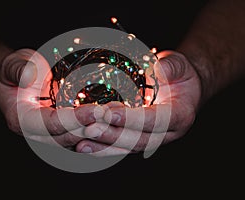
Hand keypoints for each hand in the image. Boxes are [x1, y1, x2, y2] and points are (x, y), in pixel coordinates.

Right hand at [0, 49, 103, 147]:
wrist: (22, 79)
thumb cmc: (18, 70)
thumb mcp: (14, 64)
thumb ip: (19, 69)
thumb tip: (30, 76)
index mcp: (22, 119)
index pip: (50, 125)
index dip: (74, 120)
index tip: (97, 111)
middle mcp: (37, 133)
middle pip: (66, 138)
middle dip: (90, 129)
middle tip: (112, 117)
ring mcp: (51, 134)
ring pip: (76, 142)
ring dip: (97, 132)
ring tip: (117, 117)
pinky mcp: (63, 131)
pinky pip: (80, 136)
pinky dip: (96, 130)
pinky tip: (113, 119)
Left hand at [75, 50, 201, 155]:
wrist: (181, 89)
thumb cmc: (180, 75)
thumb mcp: (179, 65)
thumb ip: (171, 66)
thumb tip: (157, 68)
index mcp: (181, 115)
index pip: (157, 121)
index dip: (134, 119)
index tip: (110, 113)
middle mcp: (167, 133)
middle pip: (140, 140)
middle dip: (114, 135)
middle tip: (90, 128)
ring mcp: (153, 138)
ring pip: (128, 148)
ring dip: (104, 146)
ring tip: (82, 143)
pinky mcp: (139, 139)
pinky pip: (122, 147)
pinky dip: (103, 148)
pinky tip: (84, 146)